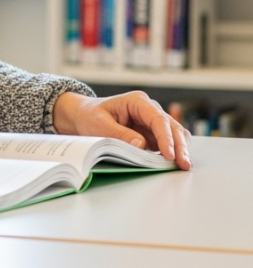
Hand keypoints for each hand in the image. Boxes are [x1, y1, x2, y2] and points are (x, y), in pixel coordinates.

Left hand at [52, 90, 191, 170]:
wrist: (84, 115)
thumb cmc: (90, 116)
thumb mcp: (100, 124)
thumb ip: (120, 134)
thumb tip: (141, 145)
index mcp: (137, 101)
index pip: (158, 119)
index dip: (166, 137)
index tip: (169, 154)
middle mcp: (149, 109)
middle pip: (172, 127)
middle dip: (180, 146)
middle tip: (183, 165)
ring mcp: (152, 122)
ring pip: (175, 134)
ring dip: (180, 150)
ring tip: (183, 166)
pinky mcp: (152, 134)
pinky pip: (168, 143)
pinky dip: (173, 152)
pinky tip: (174, 164)